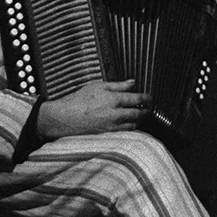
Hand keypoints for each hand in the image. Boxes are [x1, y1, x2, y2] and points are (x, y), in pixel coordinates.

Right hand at [36, 79, 150, 138]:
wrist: (65, 118)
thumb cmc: (79, 99)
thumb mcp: (98, 86)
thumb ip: (118, 85)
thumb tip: (132, 82)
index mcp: (114, 99)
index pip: (137, 99)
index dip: (147, 98)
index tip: (150, 98)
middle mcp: (116, 114)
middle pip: (139, 114)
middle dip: (147, 111)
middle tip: (150, 108)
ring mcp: (112, 126)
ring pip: (133, 124)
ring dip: (140, 120)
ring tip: (141, 115)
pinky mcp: (108, 134)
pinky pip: (125, 131)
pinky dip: (130, 127)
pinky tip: (130, 123)